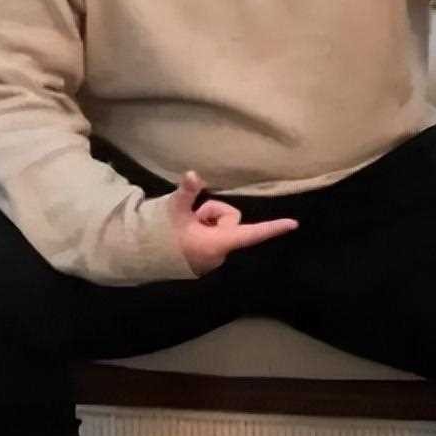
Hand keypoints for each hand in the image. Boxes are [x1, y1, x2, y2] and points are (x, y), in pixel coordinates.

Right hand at [168, 170, 298, 275]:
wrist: (141, 258)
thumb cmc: (160, 234)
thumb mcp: (174, 210)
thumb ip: (187, 192)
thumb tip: (192, 174)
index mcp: (217, 243)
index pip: (251, 234)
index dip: (273, 228)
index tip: (293, 224)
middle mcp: (219, 255)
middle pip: (230, 222)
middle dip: (213, 214)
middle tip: (192, 217)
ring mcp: (213, 260)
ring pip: (221, 228)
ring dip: (206, 223)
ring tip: (186, 227)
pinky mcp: (205, 261)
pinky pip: (213, 238)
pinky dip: (203, 232)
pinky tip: (185, 235)